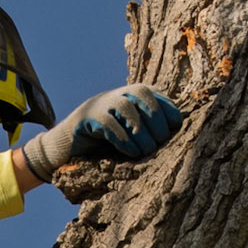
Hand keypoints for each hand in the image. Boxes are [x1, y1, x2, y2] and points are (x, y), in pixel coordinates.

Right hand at [20, 85, 183, 182]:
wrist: (67, 147)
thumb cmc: (106, 144)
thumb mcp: (132, 136)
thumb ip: (152, 131)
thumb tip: (180, 138)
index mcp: (135, 96)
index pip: (159, 98)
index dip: (170, 114)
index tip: (175, 133)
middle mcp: (119, 94)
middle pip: (144, 97)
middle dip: (156, 122)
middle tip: (158, 144)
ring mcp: (102, 104)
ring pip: (127, 108)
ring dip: (140, 132)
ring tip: (145, 151)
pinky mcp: (88, 118)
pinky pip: (109, 124)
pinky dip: (123, 139)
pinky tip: (129, 152)